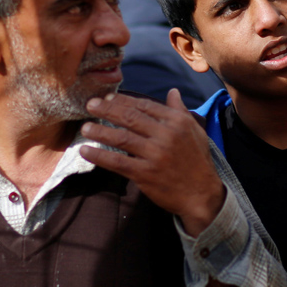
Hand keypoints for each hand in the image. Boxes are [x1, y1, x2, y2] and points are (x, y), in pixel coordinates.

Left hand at [79, 89, 225, 235]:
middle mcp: (166, 135)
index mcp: (177, 122)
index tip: (107, 98)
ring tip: (85, 128)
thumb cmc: (198, 162)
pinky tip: (85, 151)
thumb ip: (180, 110)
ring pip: (121, 138)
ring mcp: (154, 154)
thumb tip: (172, 91)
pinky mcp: (145, 173)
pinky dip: (99, 156)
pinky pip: (117, 162)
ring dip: (99, 132)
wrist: (201, 195)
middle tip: (90, 105)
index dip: (123, 101)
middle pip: (130, 117)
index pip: (144, 105)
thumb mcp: (195, 131)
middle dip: (106, 109)